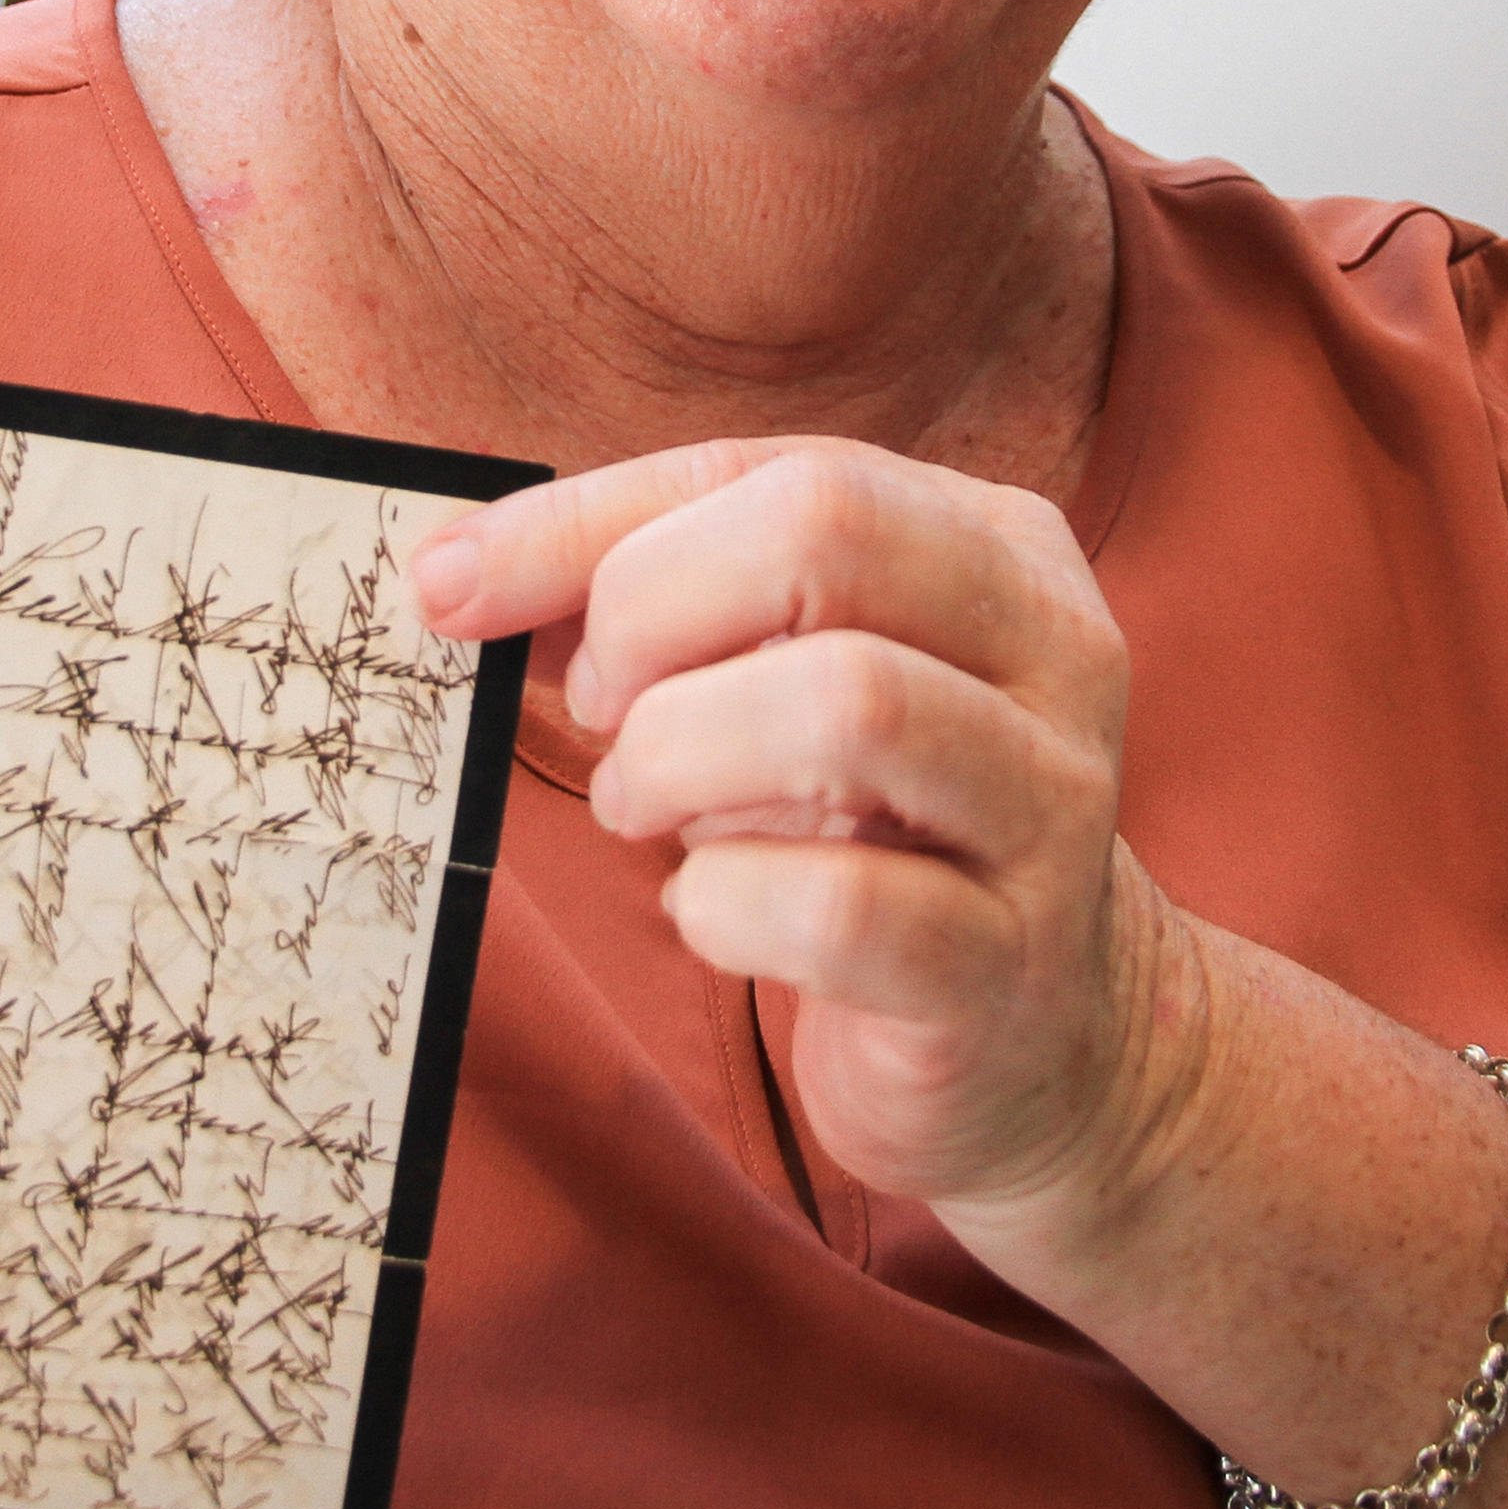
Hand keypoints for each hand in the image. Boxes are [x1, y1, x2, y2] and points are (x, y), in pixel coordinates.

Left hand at [411, 437, 1184, 1218]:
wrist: (1045, 1039)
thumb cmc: (876, 827)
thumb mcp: (781, 676)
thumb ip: (645, 601)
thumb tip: (454, 571)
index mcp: (996, 543)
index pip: (778, 469)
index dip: (588, 523)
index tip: (455, 589)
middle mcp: (1053, 653)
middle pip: (828, 534)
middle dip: (652, 614)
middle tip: (603, 716)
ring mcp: (1049, 813)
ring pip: (851, 706)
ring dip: (679, 757)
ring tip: (645, 809)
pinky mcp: (1007, 969)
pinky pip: (843, 909)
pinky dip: (725, 904)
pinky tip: (709, 912)